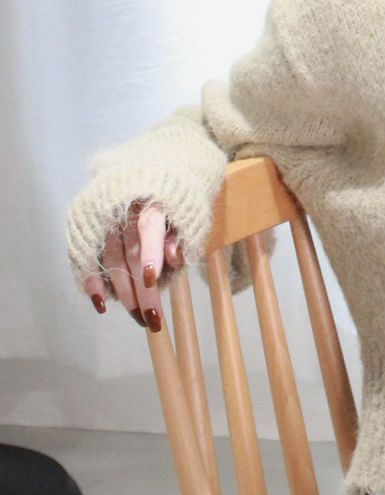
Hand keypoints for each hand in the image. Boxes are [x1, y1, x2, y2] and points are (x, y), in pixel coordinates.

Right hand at [81, 199, 185, 332]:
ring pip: (112, 260)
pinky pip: (90, 259)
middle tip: (153, 319)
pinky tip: (102, 304)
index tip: (151, 280)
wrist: (147, 175)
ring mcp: (105, 220)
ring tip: (139, 318)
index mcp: (153, 200)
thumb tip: (175, 258)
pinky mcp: (90, 229)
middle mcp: (125, 210)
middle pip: (131, 253)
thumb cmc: (173, 202)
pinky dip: (94, 282)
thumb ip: (180, 236)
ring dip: (124, 293)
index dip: (150, 253)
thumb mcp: (185, 213)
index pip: (149, 227)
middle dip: (142, 290)